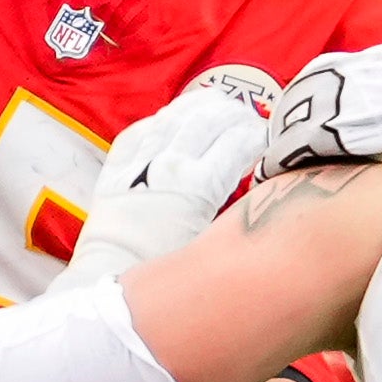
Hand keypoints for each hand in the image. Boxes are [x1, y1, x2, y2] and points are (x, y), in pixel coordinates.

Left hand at [63, 78, 270, 286]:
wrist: (114, 278)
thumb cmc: (170, 270)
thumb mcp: (213, 240)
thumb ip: (234, 206)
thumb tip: (253, 186)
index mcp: (199, 187)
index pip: (238, 141)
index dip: (258, 133)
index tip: (267, 136)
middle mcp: (169, 165)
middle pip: (210, 119)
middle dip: (236, 113)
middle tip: (250, 118)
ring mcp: (139, 161)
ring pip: (175, 114)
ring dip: (202, 105)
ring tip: (221, 104)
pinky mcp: (116, 165)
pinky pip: (142, 128)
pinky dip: (163, 117)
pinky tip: (176, 115)